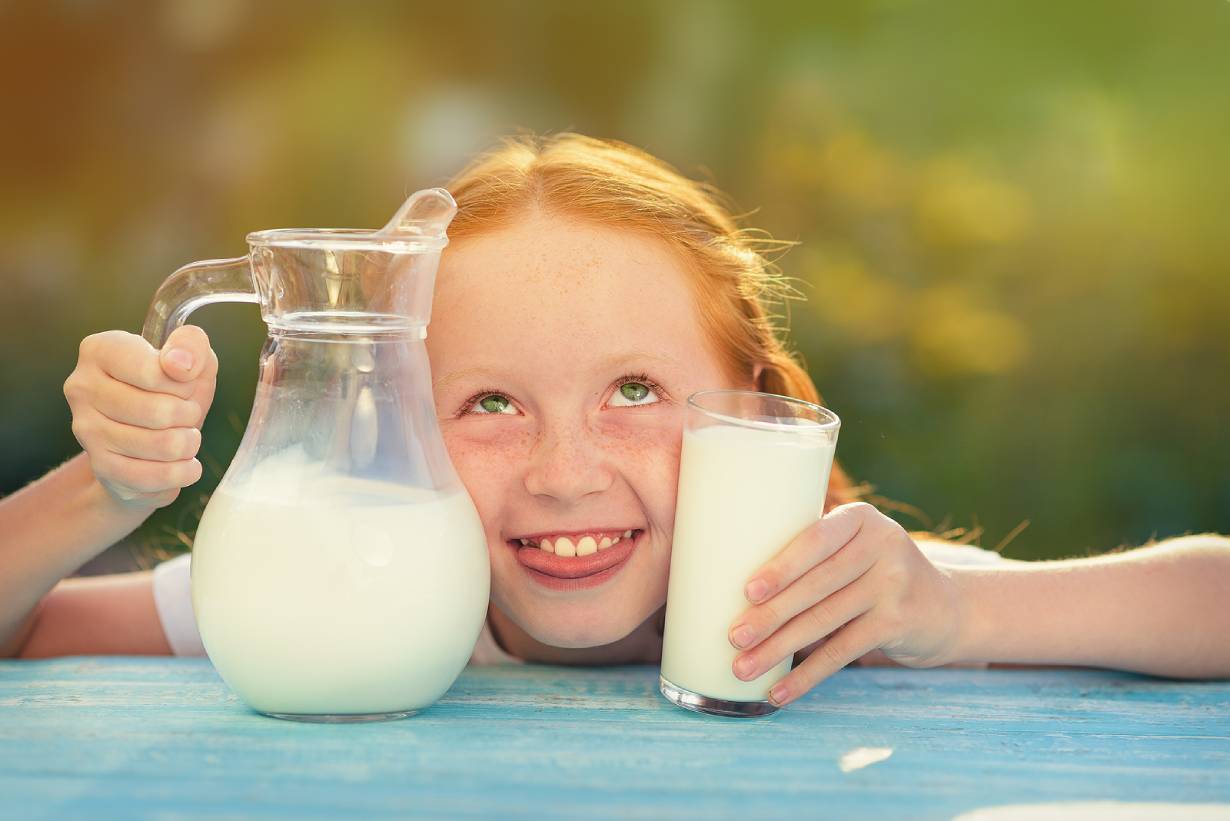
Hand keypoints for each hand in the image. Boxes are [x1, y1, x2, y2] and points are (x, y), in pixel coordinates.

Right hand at [64, 326, 217, 509]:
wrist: (150, 440)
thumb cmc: (171, 391)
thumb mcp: (191, 358)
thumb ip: (191, 346)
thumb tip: (180, 364)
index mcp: (100, 350)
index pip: (153, 371)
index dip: (184, 384)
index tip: (184, 384)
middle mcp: (82, 388)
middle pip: (158, 411)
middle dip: (189, 415)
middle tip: (187, 414)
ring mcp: (87, 430)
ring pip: (161, 445)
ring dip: (188, 443)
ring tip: (185, 437)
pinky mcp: (100, 467)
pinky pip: (155, 477)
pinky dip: (183, 472)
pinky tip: (184, 463)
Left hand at [728, 502, 963, 706]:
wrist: (945, 606)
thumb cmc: (874, 573)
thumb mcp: (856, 546)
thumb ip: (813, 551)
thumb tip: (730, 580)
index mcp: (861, 518)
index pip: (816, 538)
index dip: (782, 566)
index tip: (747, 591)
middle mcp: (883, 545)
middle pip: (816, 585)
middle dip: (770, 615)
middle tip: (733, 636)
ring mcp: (894, 585)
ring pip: (824, 621)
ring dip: (779, 648)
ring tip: (743, 668)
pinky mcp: (898, 623)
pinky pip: (842, 652)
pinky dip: (806, 676)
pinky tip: (779, 691)